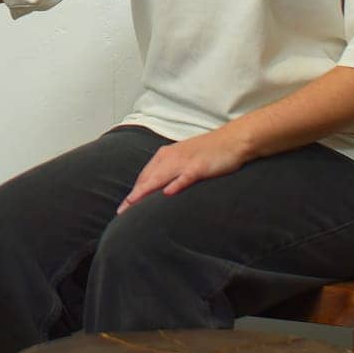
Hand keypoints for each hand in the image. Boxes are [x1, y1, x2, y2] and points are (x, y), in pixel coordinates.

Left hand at [116, 129, 251, 214]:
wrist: (233, 140)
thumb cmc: (209, 152)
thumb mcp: (185, 160)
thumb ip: (171, 173)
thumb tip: (161, 191)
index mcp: (165, 155)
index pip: (144, 177)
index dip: (133, 192)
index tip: (123, 207)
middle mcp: (171, 157)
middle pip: (148, 179)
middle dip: (134, 196)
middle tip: (121, 212)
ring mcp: (185, 161)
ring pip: (160, 177)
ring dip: (146, 191)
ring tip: (134, 204)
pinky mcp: (199, 166)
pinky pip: (185, 176)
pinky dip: (176, 184)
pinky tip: (168, 193)